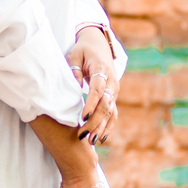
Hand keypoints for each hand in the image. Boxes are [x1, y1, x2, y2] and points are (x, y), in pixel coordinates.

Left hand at [67, 29, 118, 146]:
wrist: (98, 45)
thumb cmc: (83, 51)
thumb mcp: (74, 56)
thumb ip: (74, 72)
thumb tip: (74, 90)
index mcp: (102, 70)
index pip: (97, 90)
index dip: (91, 104)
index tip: (83, 118)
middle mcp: (112, 82)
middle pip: (106, 105)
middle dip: (95, 121)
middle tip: (82, 135)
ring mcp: (114, 91)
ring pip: (111, 112)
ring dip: (101, 127)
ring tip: (91, 142)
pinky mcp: (112, 97)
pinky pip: (113, 114)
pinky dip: (107, 127)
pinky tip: (100, 138)